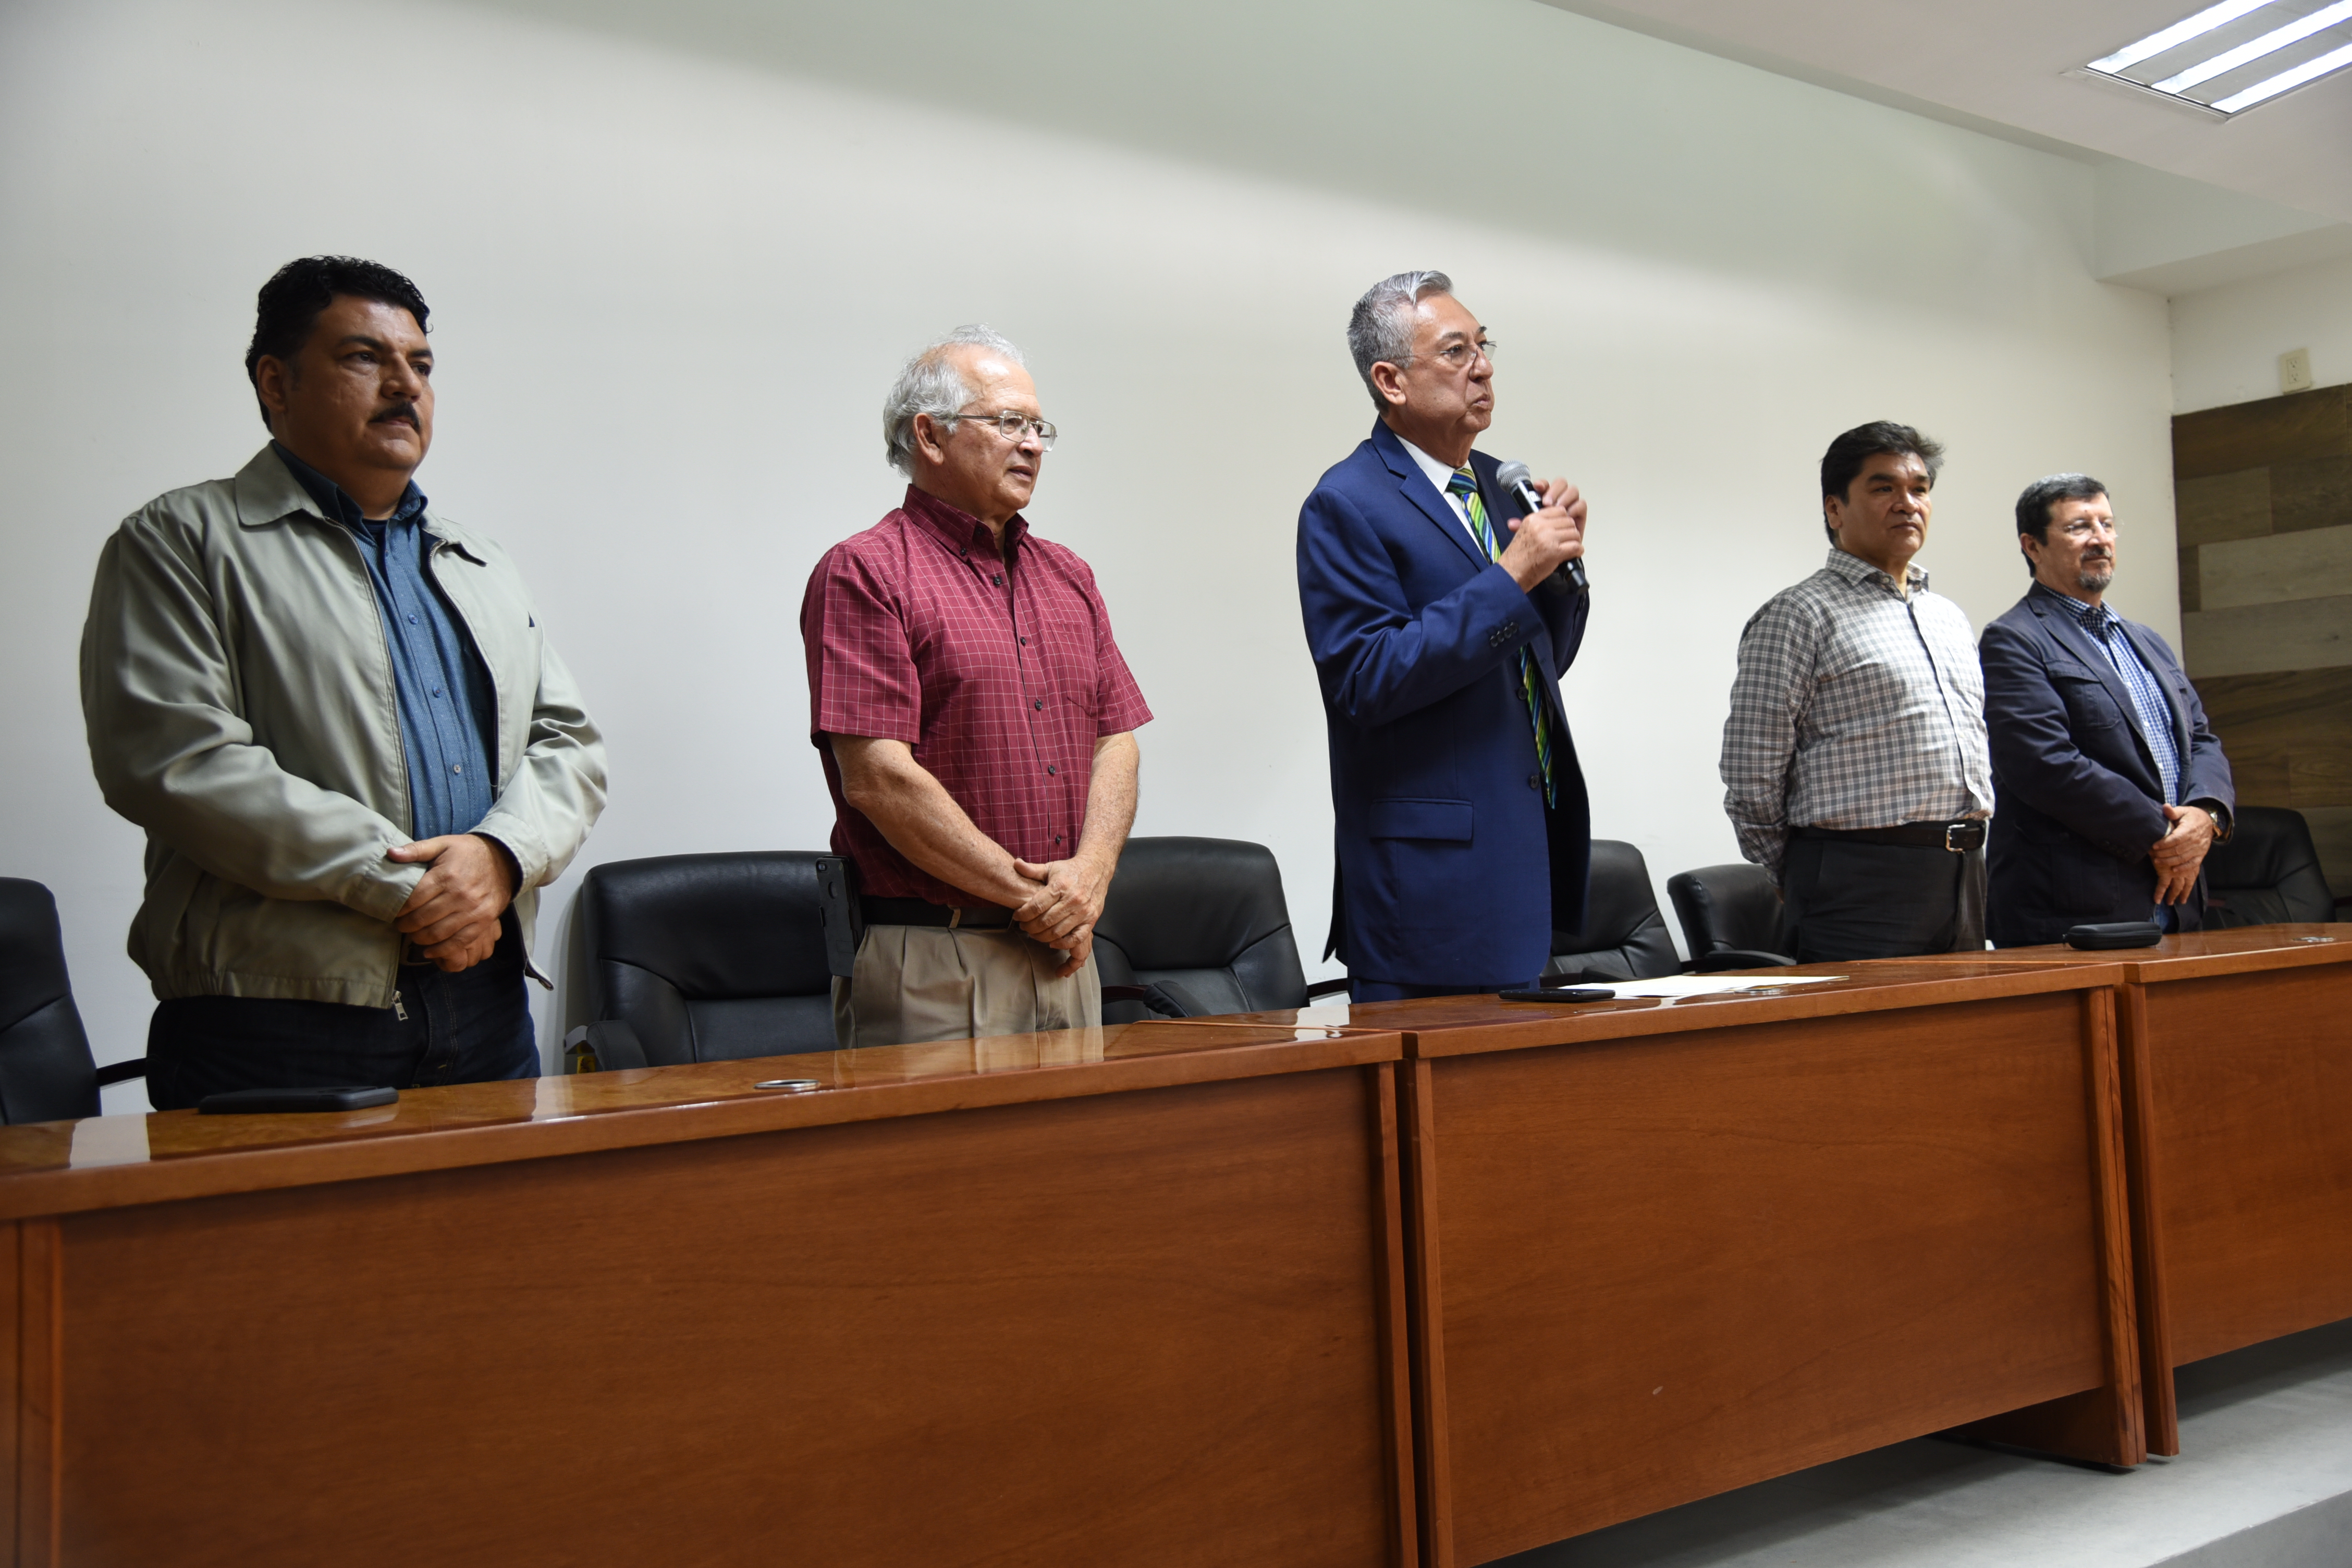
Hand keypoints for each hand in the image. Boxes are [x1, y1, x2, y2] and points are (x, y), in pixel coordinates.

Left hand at [390, 834, 518, 969]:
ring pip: (438, 933)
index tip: (395, 911)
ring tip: (414, 935)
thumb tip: (391, 853)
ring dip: (420, 938)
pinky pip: (460, 941)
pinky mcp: (484, 921)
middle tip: (401, 925)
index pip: (413, 899)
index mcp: (446, 875)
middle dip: (406, 925)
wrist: (505, 860)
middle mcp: (460, 894)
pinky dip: (442, 950)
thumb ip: (416, 850)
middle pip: (423, 918)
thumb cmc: (468, 852)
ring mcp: (473, 910)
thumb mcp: (442, 844)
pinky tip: (429, 951)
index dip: (400, 909)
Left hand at [1011, 853, 1111, 977]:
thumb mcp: (1051, 867)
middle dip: (1030, 927)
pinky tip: (1053, 943)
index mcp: (1060, 886)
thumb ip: (1032, 870)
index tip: (1017, 916)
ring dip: (1042, 936)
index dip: (1023, 914)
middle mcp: (1073, 899)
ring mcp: (1083, 911)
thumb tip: (1016, 864)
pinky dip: (1063, 944)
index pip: (1037, 906)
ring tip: (1034, 933)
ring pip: (1058, 932)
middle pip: (1045, 921)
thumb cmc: (1071, 870)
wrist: (1097, 868)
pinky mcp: (1092, 919)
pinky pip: (1077, 938)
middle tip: (1024, 926)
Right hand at [1497, 477, 1586, 591]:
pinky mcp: (1555, 552)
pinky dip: (1577, 551)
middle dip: (1569, 532)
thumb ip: (1537, 523)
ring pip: (1574, 533)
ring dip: (1574, 542)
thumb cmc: (1517, 556)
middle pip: (1569, 521)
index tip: (1561, 529)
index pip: (1560, 510)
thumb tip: (1553, 518)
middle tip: (1565, 541)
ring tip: (1567, 549)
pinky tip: (1571, 555)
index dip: (1563, 521)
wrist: (1512, 573)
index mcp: (1533, 519)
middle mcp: (1541, 526)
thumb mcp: (1522, 532)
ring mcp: (1549, 538)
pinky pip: (1576, 546)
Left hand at [2149, 804, 2215, 904]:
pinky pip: (2193, 864)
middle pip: (2178, 850)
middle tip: (2152, 855)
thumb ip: (2173, 811)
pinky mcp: (2201, 855)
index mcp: (2190, 829)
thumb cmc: (2191, 816)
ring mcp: (2199, 849)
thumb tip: (2165, 807)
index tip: (2153, 846)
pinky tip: (2173, 871)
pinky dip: (2183, 869)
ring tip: (2157, 862)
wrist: (2209, 822)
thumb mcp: (2183, 811)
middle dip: (2164, 854)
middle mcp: (2196, 840)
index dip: (2164, 843)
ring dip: (2170, 862)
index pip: (2176, 839)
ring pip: (2184, 858)